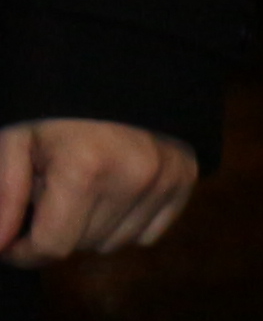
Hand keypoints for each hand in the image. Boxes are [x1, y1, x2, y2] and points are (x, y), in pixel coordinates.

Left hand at [0, 120, 200, 265]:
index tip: (11, 241)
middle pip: (82, 246)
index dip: (22, 251)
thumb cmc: (53, 107)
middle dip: (57, 229)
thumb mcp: (15, 142)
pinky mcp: (186, 178)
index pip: (51, 247)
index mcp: (84, 169)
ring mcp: (165, 179)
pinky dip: (125, 223)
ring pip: (115, 243)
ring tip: (82, 187)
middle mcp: (133, 178)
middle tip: (48, 191)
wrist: (114, 68)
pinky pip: (148, 234)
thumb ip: (5, 198)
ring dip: (91, 228)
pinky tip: (112, 192)